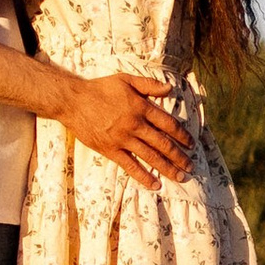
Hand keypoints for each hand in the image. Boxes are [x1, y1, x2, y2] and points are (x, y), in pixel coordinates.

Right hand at [63, 70, 191, 183]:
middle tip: (191, 166)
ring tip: (181, 177)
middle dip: (179, 156)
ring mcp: (123, 139)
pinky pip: (130, 166)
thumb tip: (170, 89)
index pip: (168, 124)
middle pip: (163, 144)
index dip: (182, 135)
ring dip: (168, 168)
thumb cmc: (100, 89)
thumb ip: (149, 85)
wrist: (73, 101)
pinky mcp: (110, 150)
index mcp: (141, 107)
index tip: (191, 144)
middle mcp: (135, 125)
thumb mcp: (126, 79)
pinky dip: (144, 176)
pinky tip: (155, 184)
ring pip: (151, 156)